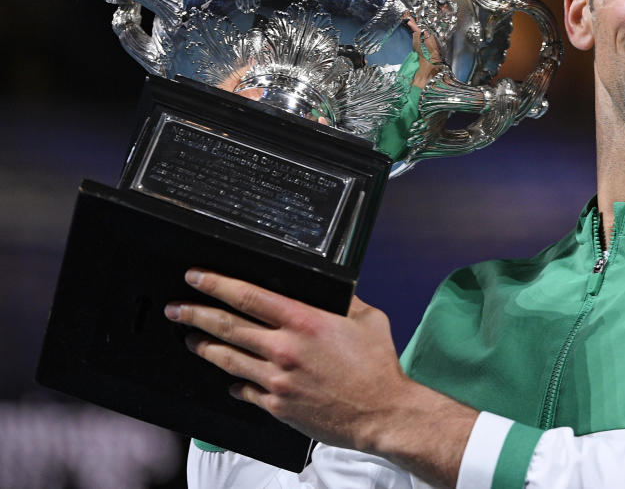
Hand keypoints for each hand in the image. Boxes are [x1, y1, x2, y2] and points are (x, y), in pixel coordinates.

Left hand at [164, 269, 475, 486]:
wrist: (382, 413)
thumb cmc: (378, 367)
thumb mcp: (367, 319)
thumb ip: (345, 301)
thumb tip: (333, 289)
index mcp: (305, 322)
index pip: (248, 296)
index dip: (216, 284)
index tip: (196, 277)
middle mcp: (285, 349)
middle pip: (227, 326)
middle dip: (195, 313)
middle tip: (176, 308)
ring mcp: (277, 380)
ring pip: (228, 359)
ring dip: (204, 346)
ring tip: (190, 338)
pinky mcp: (278, 406)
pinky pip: (245, 390)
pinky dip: (234, 382)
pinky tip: (228, 378)